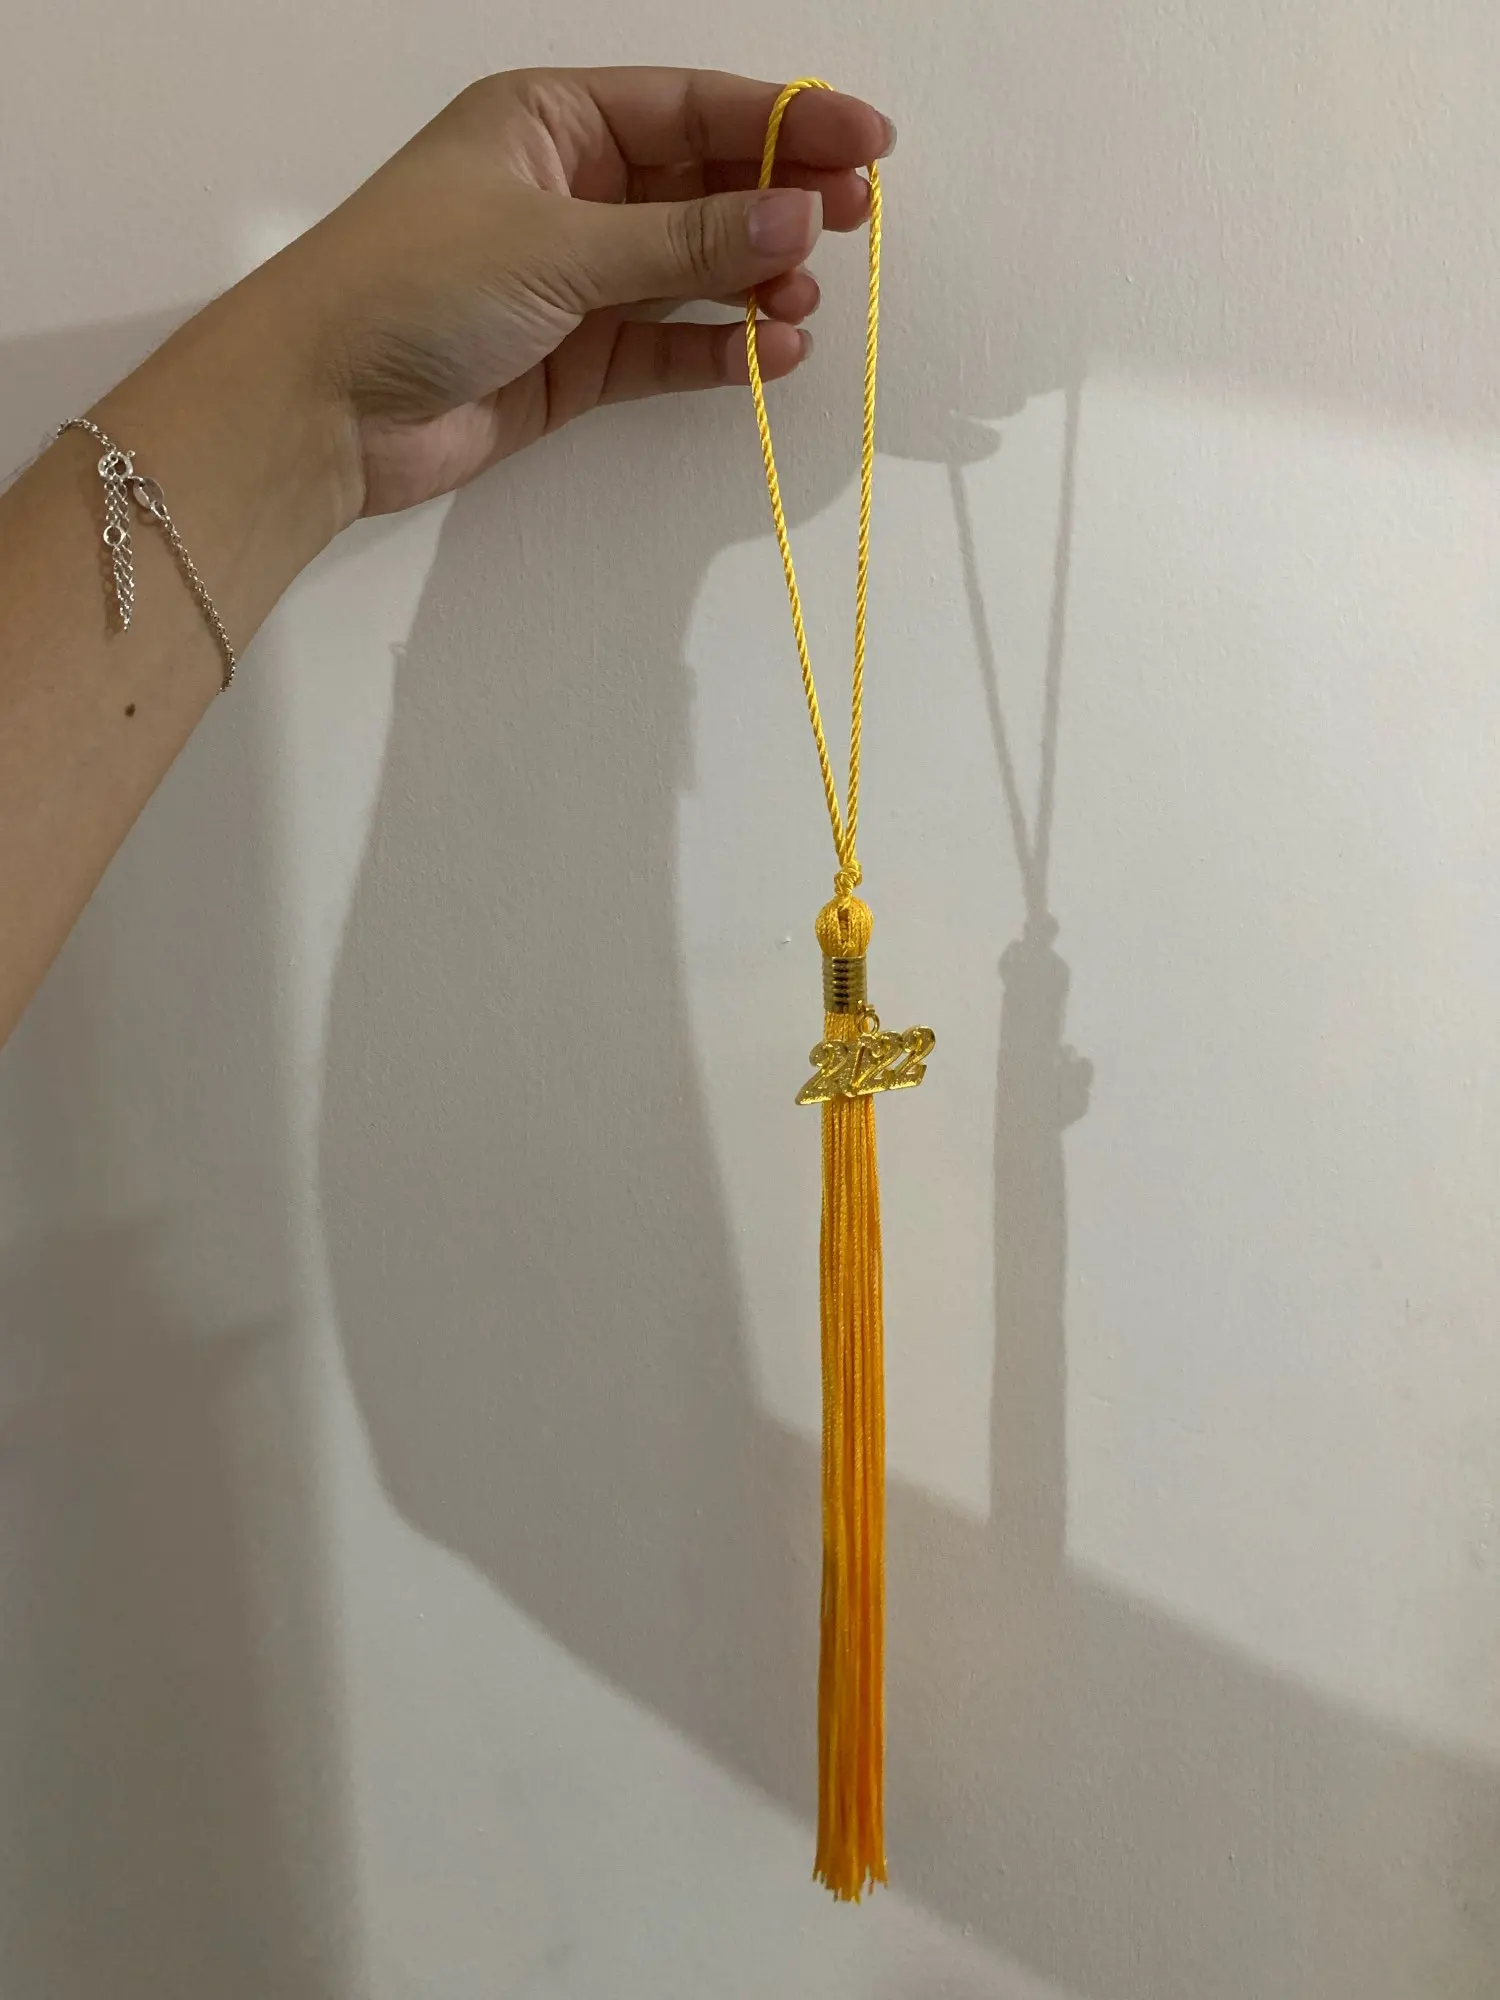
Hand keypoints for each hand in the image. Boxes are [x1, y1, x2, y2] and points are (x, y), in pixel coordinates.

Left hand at [264, 68, 893, 517]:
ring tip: (805, 300)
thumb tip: (798, 219)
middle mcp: (568, 192)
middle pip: (701, 186)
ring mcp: (573, 280)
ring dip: (755, 282)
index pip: (690, 109)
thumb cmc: (413, 286)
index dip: (783, 122)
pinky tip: (773, 351)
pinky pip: (667, 343)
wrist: (322, 408)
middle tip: (858, 219)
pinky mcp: (575, 361)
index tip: (866, 142)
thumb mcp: (559, 244)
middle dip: (780, 202)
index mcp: (551, 122)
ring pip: (692, 269)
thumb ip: (686, 238)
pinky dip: (720, 347)